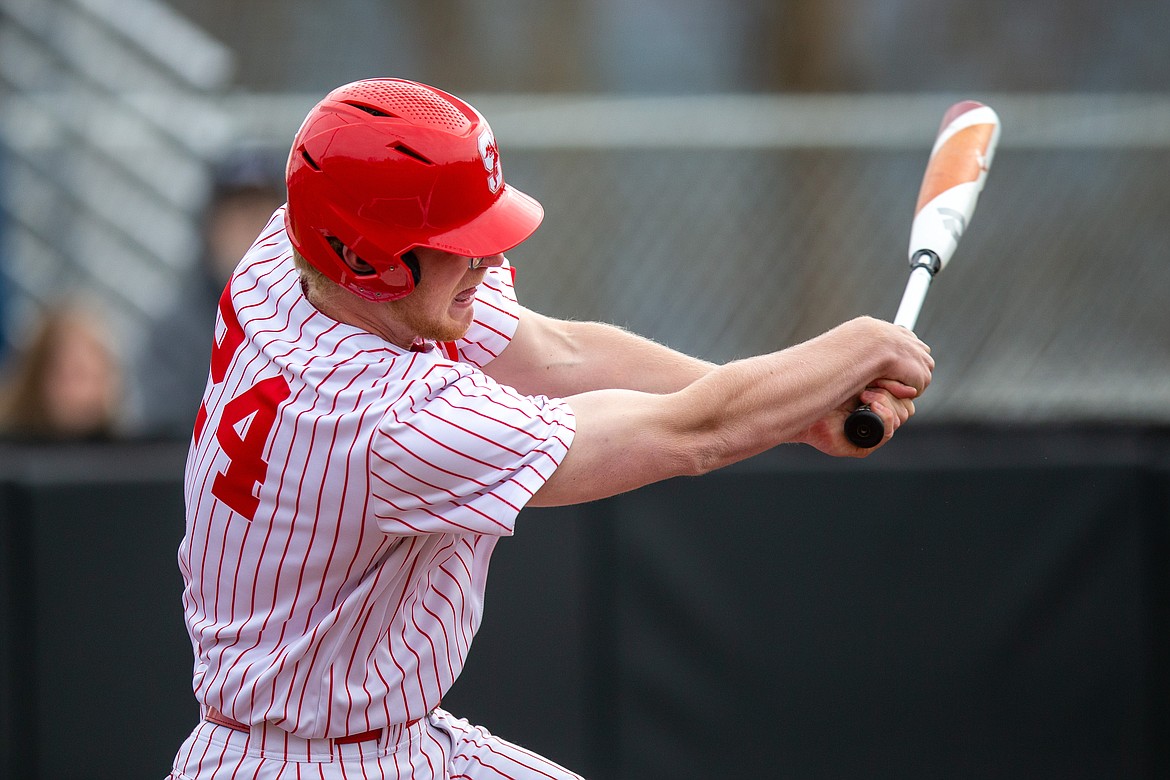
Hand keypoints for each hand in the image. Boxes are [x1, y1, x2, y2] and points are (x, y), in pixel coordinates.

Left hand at [799, 379, 918, 456]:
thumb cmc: (831, 390)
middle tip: (869, 388)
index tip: (884, 377)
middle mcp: (877, 420)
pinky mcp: (863, 446)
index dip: (900, 387)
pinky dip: (884, 417)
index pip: (906, 399)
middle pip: (906, 409)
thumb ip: (888, 382)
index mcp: (879, 404)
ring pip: (900, 418)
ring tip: (865, 395)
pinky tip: (872, 406)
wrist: (807, 402)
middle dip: (892, 393)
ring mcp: (871, 434)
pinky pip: (886, 433)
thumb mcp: (864, 380)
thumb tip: (912, 390)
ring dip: (886, 402)